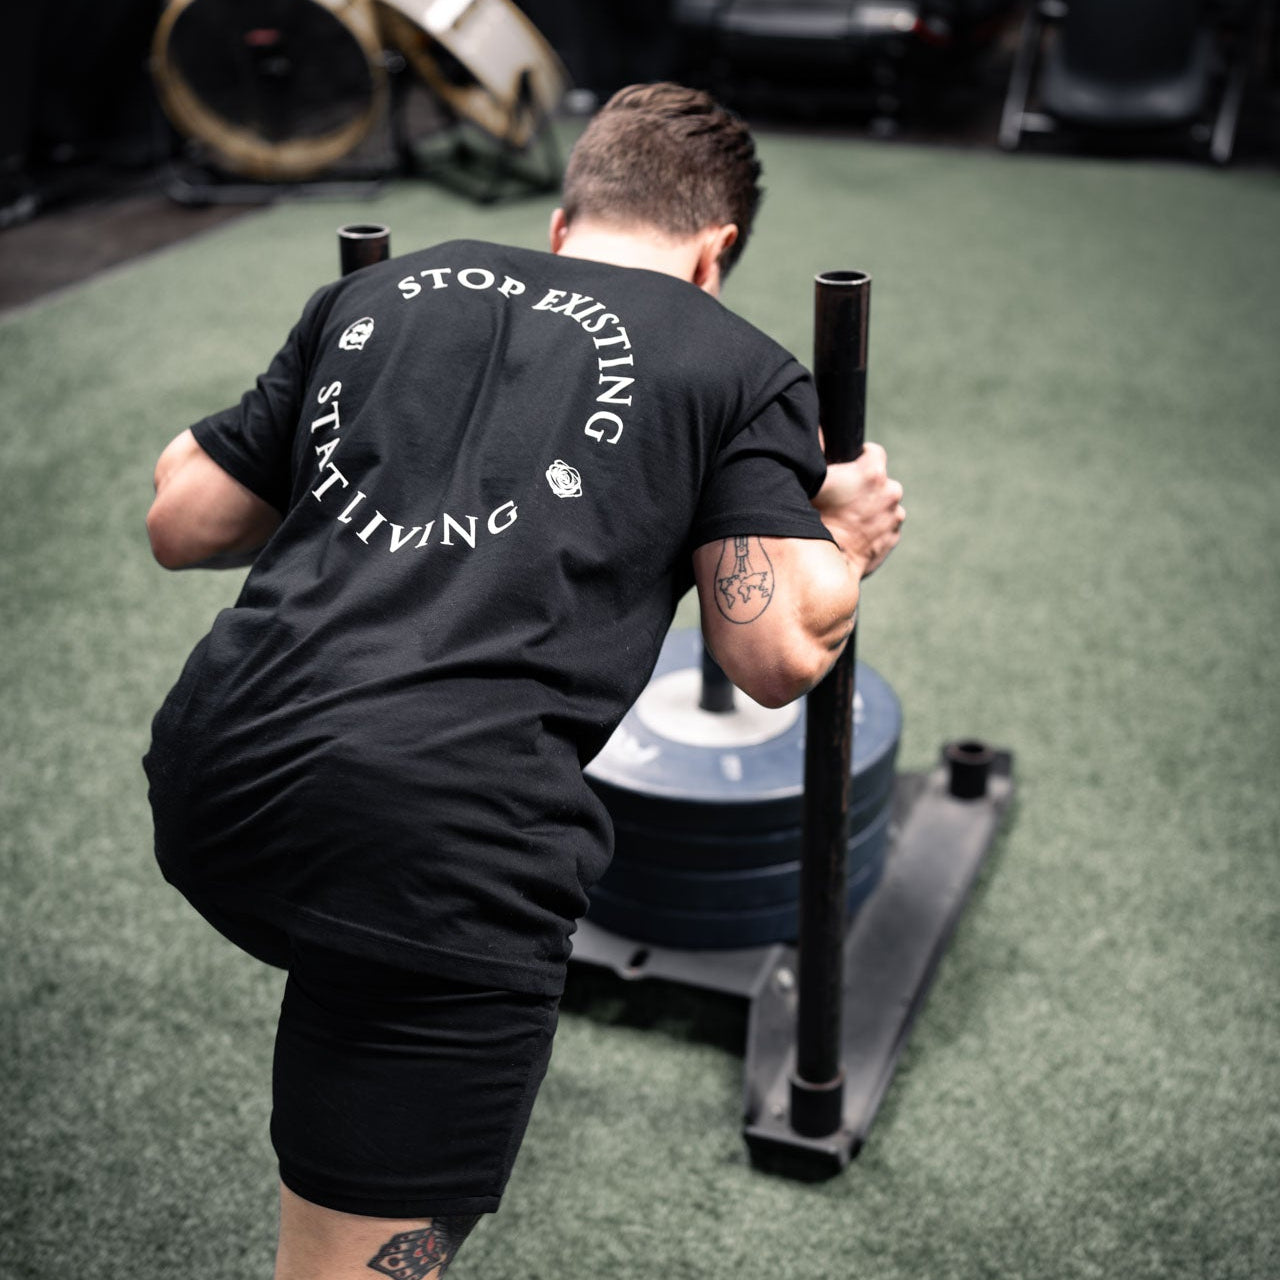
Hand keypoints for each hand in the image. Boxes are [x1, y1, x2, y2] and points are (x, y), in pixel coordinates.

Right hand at [811, 441, 904, 577]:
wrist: (824, 563)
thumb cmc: (814, 519)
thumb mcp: (814, 481)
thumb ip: (821, 455)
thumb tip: (821, 436)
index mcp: (873, 472)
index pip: (874, 451)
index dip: (860, 457)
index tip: (850, 467)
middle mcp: (890, 492)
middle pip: (882, 481)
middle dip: (867, 488)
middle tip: (844, 501)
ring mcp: (894, 517)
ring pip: (885, 506)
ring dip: (872, 510)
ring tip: (848, 521)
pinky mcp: (893, 538)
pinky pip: (886, 527)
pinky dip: (874, 529)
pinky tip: (855, 535)